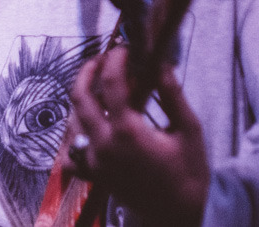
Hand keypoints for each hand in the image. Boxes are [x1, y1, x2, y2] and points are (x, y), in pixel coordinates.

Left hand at [62, 47, 208, 226]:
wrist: (180, 213)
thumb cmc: (189, 171)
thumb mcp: (188, 128)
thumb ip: (171, 93)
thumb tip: (160, 62)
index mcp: (126, 131)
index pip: (110, 83)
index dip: (115, 59)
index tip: (124, 49)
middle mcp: (103, 145)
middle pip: (80, 97)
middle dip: (89, 70)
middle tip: (104, 58)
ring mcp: (94, 162)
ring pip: (71, 120)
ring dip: (82, 98)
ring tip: (100, 87)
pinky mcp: (93, 175)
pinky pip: (69, 154)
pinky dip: (73, 136)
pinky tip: (88, 126)